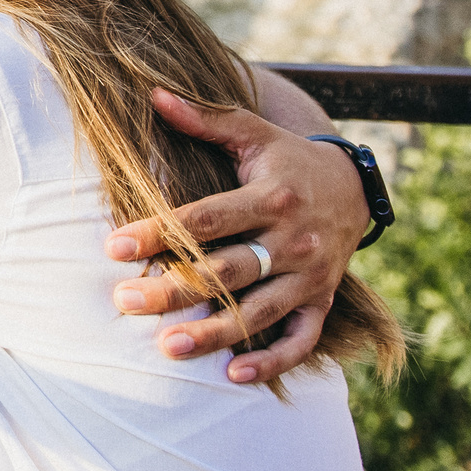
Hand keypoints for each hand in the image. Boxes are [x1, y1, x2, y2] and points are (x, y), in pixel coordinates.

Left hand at [107, 90, 371, 383]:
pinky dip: (273, 361)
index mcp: (271, 196)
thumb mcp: (252, 133)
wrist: (357, 188)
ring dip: (215, 332)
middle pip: (227, 270)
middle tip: (125, 302)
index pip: (206, 218)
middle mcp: (293, 240)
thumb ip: (204, 118)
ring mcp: (310, 276)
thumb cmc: (286, 160)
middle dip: (176, 289)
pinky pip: (301, 340)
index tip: (114, 246)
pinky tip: (233, 376)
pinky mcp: (322, 302)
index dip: (160, 232)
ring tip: (167, 347)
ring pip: (260, 311)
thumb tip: (152, 94)